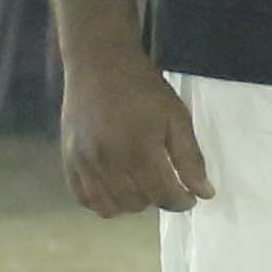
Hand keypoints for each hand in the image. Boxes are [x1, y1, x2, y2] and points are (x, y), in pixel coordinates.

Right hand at [59, 50, 210, 218]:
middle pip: (137, 203)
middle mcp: (107, 160)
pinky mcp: (67, 159)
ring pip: (109, 206)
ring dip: (132, 203)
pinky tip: (117, 189)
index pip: (162, 195)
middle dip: (158, 200)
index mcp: (138, 150)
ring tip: (143, 187)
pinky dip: (103, 201)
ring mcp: (83, 162)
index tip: (190, 198)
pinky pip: (83, 197)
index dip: (181, 202)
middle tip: (167, 185)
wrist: (99, 65)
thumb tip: (204, 193)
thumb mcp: (177, 118)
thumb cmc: (144, 89)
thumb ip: (190, 158)